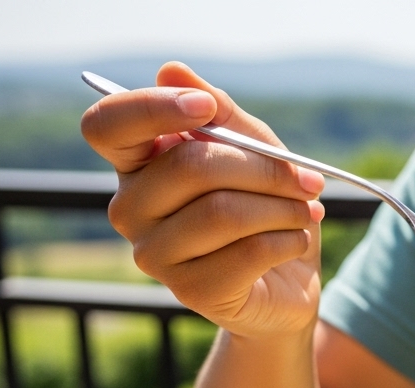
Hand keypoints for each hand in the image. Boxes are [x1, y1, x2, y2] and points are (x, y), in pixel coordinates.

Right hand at [80, 62, 325, 338]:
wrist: (289, 283)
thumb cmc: (265, 207)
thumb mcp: (256, 150)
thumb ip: (222, 113)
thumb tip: (171, 70)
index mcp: (138, 165)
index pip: (106, 125)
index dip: (151, 108)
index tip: (206, 108)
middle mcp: (130, 208)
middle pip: (188, 165)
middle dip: (264, 169)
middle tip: (308, 180)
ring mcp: (154, 254)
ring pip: (222, 212)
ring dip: (283, 208)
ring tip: (308, 212)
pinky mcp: (190, 291)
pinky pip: (247, 252)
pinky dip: (288, 240)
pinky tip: (296, 241)